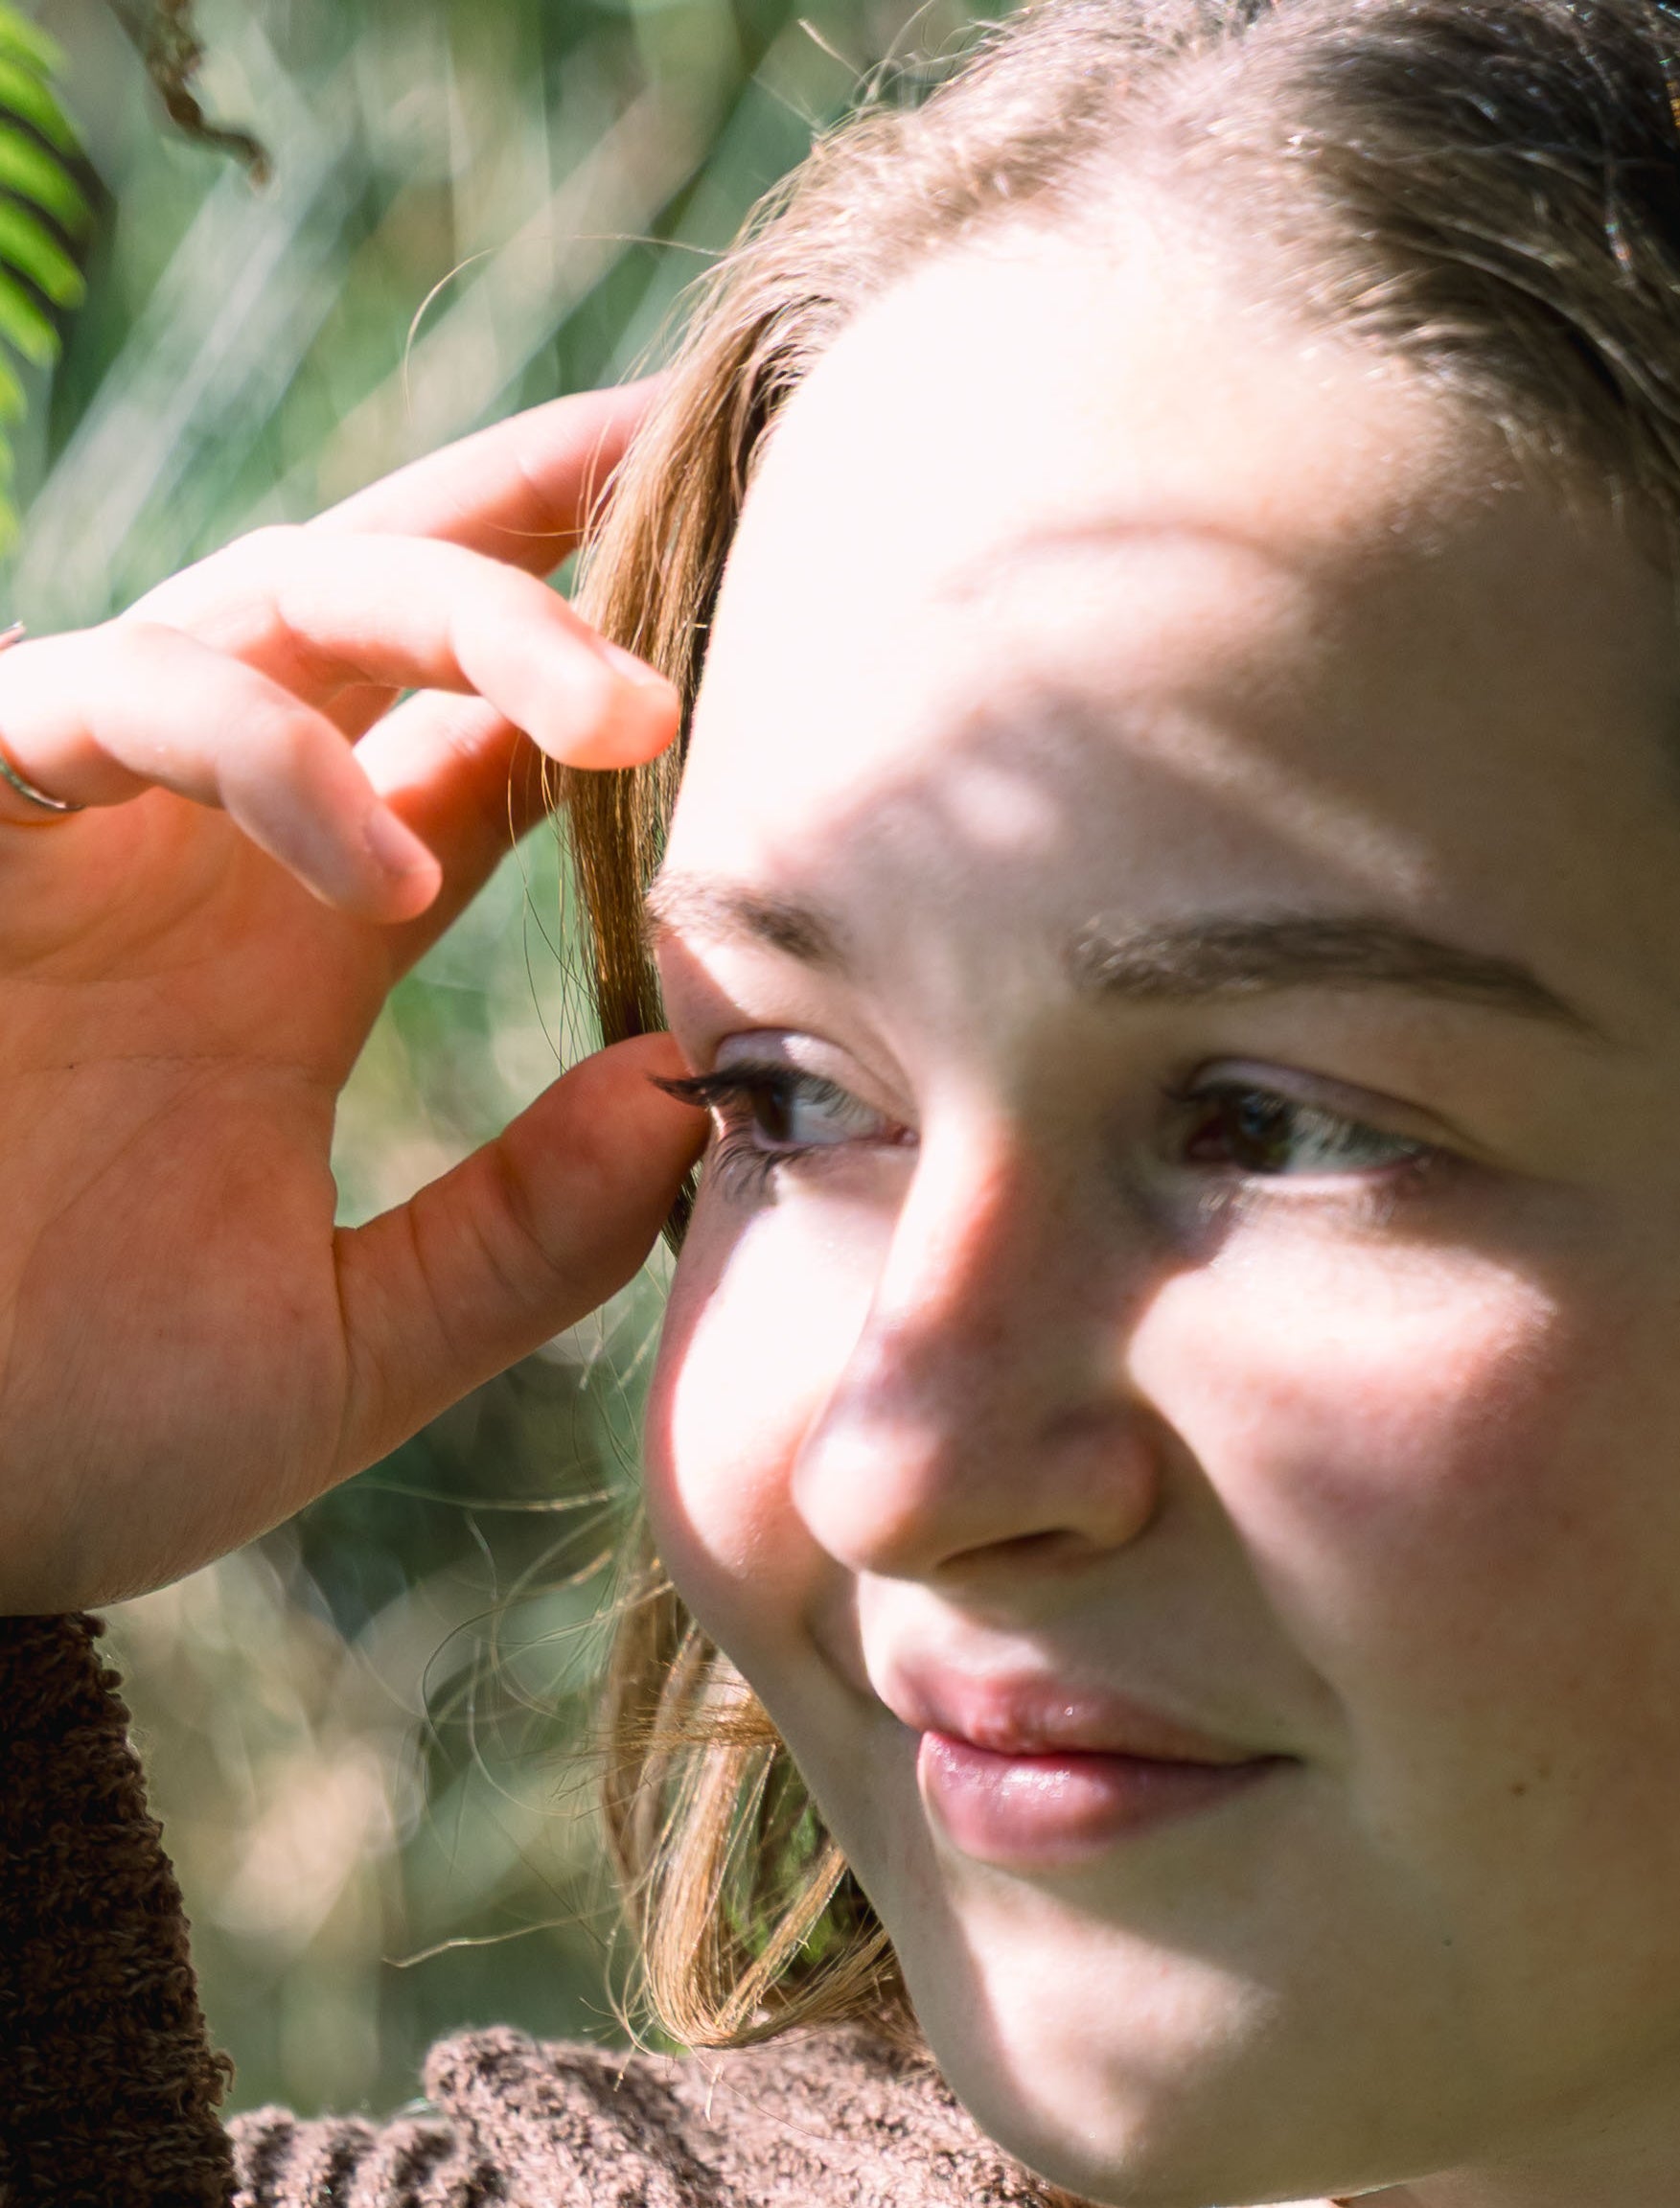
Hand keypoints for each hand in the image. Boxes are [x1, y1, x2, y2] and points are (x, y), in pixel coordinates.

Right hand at [0, 384, 705, 1613]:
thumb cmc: (66, 1431)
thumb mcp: (355, 1341)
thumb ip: (528, 1227)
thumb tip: (707, 1094)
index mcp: (296, 937)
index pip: (476, 739)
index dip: (609, 651)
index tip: (783, 593)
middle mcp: (193, 846)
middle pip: (382, 597)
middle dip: (541, 519)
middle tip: (712, 479)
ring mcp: (69, 826)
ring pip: (264, 598)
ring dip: (459, 619)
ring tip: (623, 722)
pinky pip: (96, 698)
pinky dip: (252, 749)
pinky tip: (383, 867)